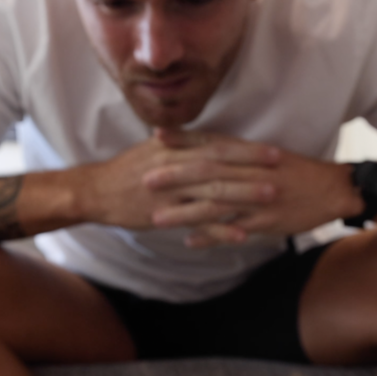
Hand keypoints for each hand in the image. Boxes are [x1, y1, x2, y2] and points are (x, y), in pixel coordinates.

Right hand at [75, 129, 281, 231]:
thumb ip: (181, 145)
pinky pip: (197, 222)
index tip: (272, 150)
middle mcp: (175, 166)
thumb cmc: (125, 172)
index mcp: (175, 149)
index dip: (246, 148)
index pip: (217, 145)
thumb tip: (206, 140)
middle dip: (252, 164)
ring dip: (244, 193)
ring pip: (213, 190)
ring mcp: (170, 191)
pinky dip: (220, 229)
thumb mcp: (153, 150)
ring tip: (272, 196)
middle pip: (220, 162)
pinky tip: (241, 235)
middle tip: (281, 166)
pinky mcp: (164, 214)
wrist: (95, 192)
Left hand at [145, 130, 361, 247]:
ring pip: (217, 204)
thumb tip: (207, 151)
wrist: (334, 190)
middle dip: (176, 176)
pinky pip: (235, 229)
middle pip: (209, 172)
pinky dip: (212, 236)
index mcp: (251, 154)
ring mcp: (259, 198)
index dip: (184, 140)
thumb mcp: (267, 156)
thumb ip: (237, 155)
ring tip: (157, 218)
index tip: (157, 136)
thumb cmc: (297, 173)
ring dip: (185, 211)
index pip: (212, 143)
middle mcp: (252, 173)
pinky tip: (189, 241)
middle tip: (145, 179)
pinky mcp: (267, 221)